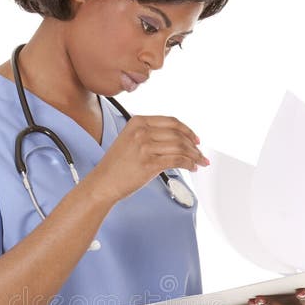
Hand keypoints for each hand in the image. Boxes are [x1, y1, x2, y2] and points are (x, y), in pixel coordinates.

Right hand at [88, 115, 208, 203]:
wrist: (103, 183)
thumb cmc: (116, 166)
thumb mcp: (129, 140)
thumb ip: (149, 134)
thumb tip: (176, 140)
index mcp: (137, 122)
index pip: (171, 122)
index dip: (187, 130)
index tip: (195, 139)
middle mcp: (142, 132)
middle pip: (178, 134)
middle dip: (193, 145)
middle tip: (200, 154)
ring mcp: (145, 147)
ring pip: (180, 147)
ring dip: (194, 156)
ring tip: (199, 162)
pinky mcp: (150, 163)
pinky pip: (177, 160)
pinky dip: (188, 164)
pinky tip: (191, 167)